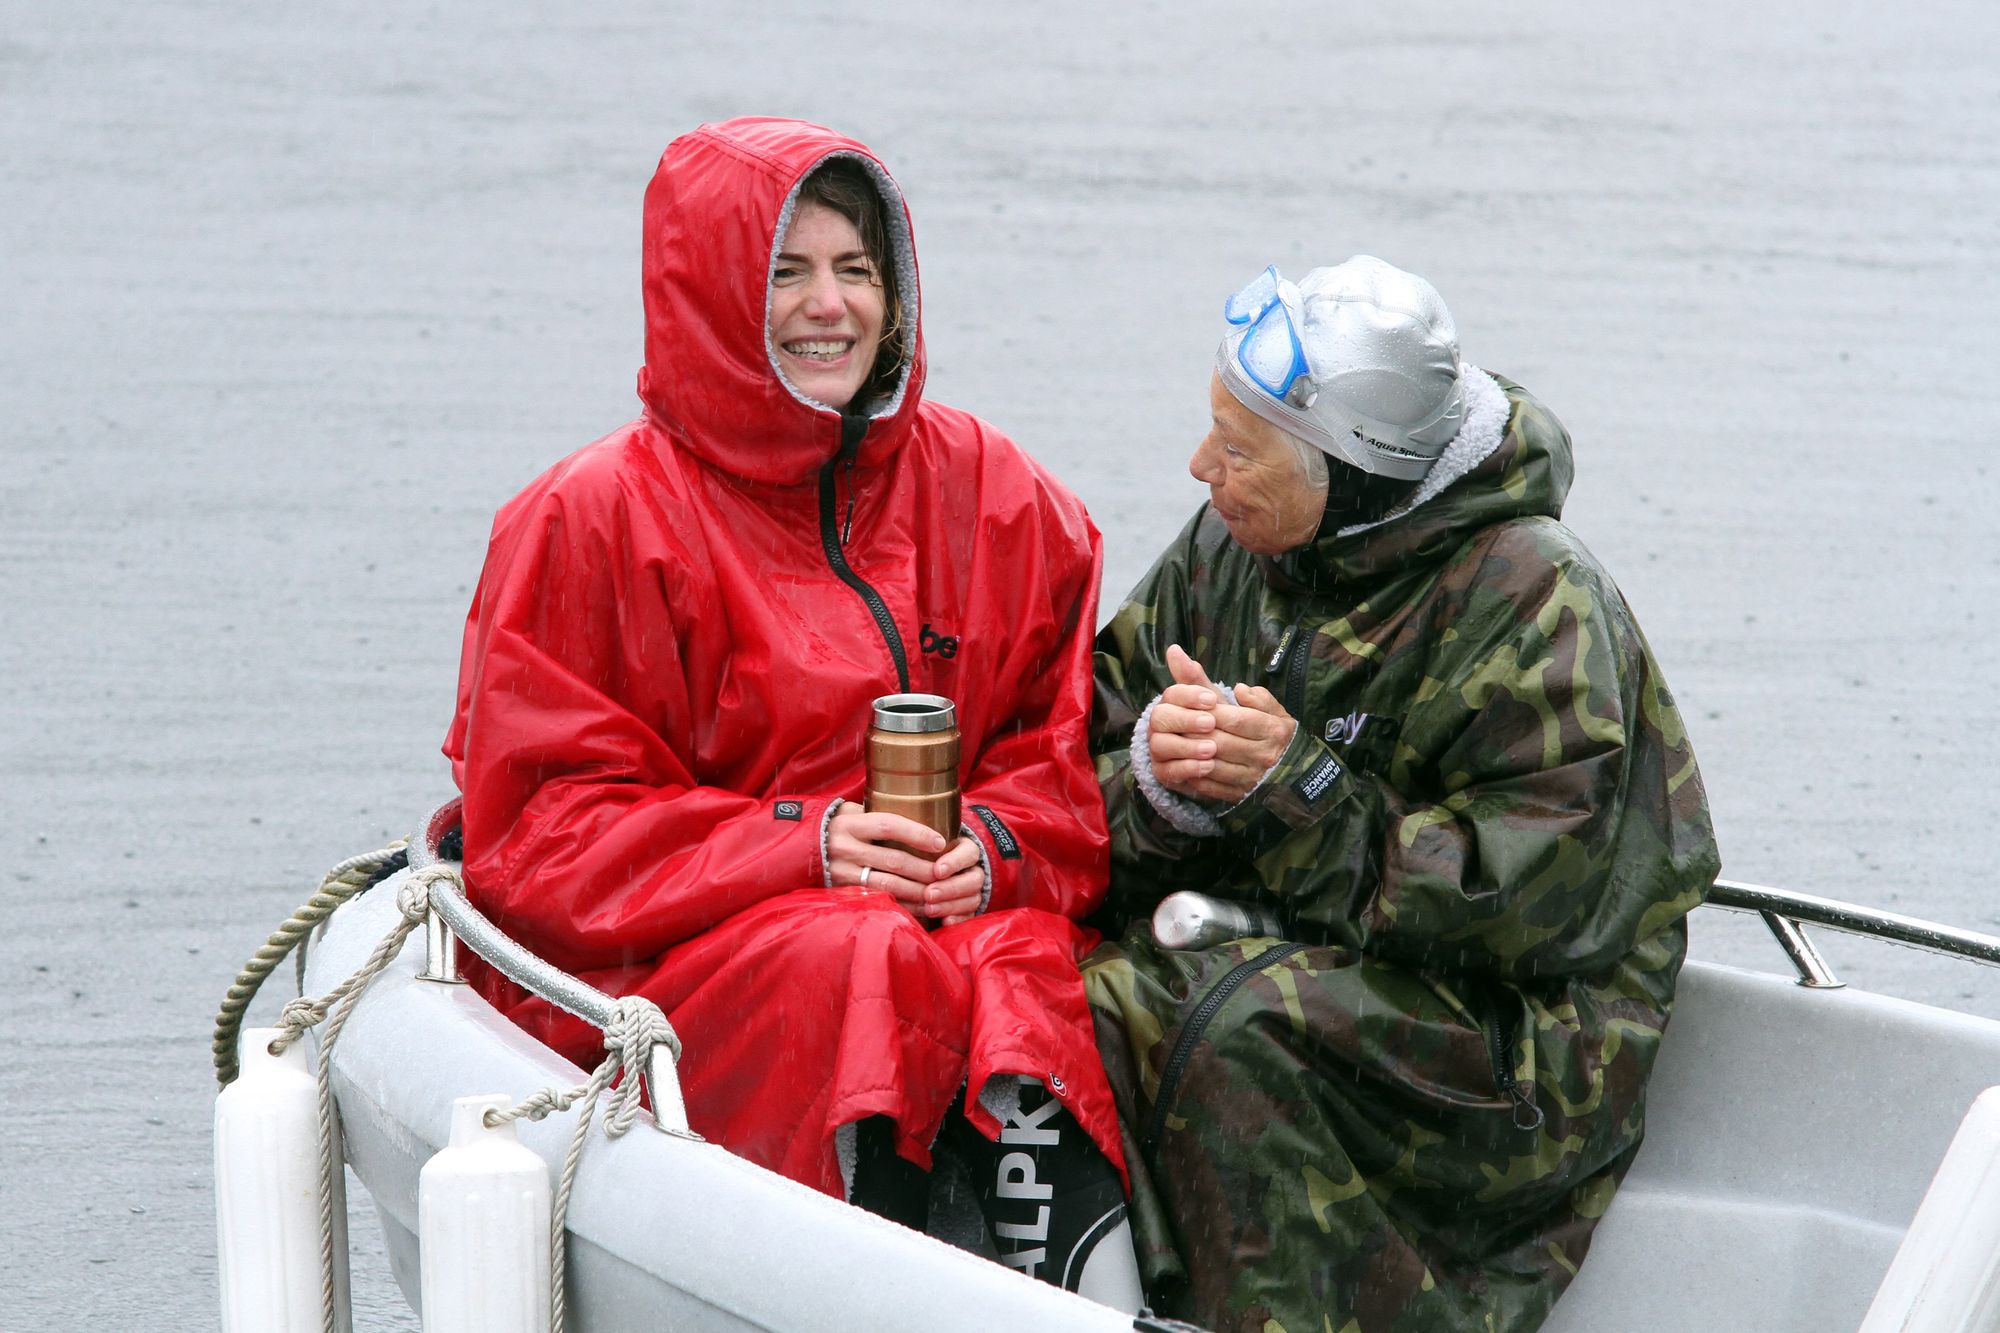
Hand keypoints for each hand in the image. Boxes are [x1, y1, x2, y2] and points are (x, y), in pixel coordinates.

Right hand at [827, 806, 982, 923]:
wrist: (798, 852)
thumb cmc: (836, 829)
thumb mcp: (849, 813)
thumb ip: (875, 813)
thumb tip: (917, 811)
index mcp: (850, 824)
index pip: (889, 825)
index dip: (918, 833)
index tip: (941, 841)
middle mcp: (845, 848)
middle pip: (894, 859)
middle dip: (925, 868)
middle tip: (947, 872)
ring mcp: (843, 873)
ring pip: (889, 885)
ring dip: (917, 890)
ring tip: (938, 891)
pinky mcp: (843, 893)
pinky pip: (878, 901)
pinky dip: (902, 904)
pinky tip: (920, 905)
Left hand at [1148, 644, 1296, 804]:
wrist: (1296, 774)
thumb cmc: (1278, 736)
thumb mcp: (1275, 711)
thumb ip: (1258, 697)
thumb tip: (1240, 688)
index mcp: (1272, 731)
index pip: (1235, 719)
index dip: (1210, 711)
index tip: (1193, 703)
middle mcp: (1263, 755)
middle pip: (1220, 742)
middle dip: (1195, 731)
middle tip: (1175, 722)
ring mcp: (1251, 778)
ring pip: (1213, 764)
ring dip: (1190, 753)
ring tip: (1174, 740)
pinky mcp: (1240, 794)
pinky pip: (1211, 786)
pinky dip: (1194, 775)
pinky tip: (1182, 763)